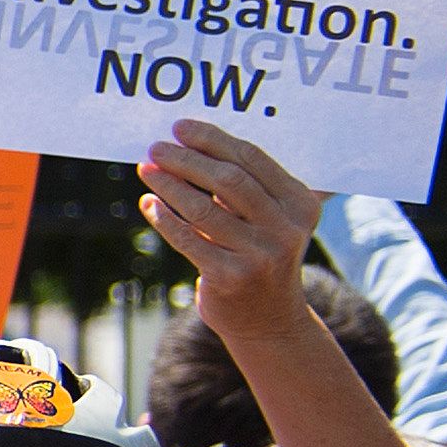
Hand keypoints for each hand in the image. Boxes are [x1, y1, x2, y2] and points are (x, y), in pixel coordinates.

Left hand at [139, 121, 321, 332]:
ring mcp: (260, 255)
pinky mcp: (231, 277)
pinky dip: (164, 218)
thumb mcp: (271, 219)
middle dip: (187, 159)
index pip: (252, 160)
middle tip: (156, 148)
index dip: (213, 140)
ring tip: (146, 169)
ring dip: (169, 185)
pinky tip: (149, 203)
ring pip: (203, 209)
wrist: (268, 318)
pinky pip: (188, 239)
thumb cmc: (260, 254)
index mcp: (300, 204)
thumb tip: (189, 143)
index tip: (180, 128)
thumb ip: (247, 186)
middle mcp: (286, 228)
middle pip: (229, 180)